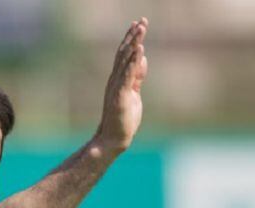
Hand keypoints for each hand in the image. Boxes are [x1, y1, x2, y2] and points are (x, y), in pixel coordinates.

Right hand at [95, 17, 148, 154]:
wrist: (112, 139)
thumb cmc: (122, 119)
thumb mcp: (133, 93)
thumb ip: (137, 76)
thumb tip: (142, 58)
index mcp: (118, 79)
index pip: (124, 55)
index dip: (131, 39)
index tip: (139, 24)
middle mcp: (115, 80)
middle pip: (124, 53)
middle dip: (133, 36)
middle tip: (142, 20)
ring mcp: (116, 87)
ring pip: (125, 61)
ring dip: (133, 44)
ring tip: (141, 29)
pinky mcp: (120, 96)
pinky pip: (127, 76)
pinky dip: (132, 62)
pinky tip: (138, 50)